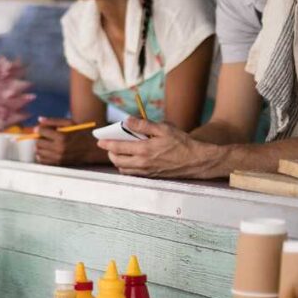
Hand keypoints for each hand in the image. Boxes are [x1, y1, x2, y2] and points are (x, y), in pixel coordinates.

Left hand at [35, 117, 104, 165]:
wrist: (91, 149)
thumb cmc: (80, 133)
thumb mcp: (69, 123)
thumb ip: (53, 121)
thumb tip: (39, 119)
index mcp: (62, 136)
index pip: (41, 132)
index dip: (38, 129)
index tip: (39, 128)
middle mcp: (59, 148)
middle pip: (38, 143)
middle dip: (39, 138)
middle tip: (43, 136)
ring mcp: (58, 157)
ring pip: (39, 152)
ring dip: (40, 147)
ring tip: (46, 143)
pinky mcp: (58, 163)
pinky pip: (42, 160)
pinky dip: (42, 155)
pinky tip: (47, 150)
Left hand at [96, 116, 223, 177]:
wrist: (197, 161)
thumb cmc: (182, 143)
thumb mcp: (164, 129)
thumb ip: (144, 125)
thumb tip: (127, 120)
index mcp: (144, 150)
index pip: (118, 147)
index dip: (106, 143)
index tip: (100, 140)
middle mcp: (143, 163)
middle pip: (117, 160)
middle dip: (110, 153)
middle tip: (109, 146)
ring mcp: (146, 171)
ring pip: (123, 169)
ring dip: (118, 161)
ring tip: (119, 152)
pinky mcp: (151, 176)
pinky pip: (133, 174)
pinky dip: (127, 167)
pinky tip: (131, 159)